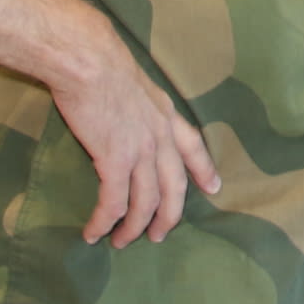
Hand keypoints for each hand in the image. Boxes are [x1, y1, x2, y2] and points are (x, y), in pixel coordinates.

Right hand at [50, 27, 219, 246]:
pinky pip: (113, 203)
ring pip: (144, 203)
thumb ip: (139, 104)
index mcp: (167, 115)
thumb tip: (126, 110)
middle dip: (168, 217)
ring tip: (121, 242)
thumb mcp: (136, 82)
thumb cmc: (103, 63)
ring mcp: (141, 151)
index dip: (204, 170)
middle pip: (173, 188)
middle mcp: (161, 137)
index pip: (194, 147)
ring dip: (133, 228)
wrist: (89, 60)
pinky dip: (104, 222)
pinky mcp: (114, 161)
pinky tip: (93, 233)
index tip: (214, 188)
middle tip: (158, 236)